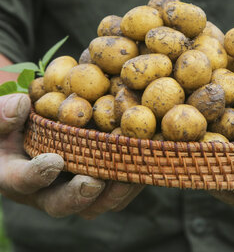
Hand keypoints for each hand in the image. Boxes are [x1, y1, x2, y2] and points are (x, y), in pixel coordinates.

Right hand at [0, 93, 142, 218]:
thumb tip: (21, 105)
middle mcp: (43, 190)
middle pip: (60, 204)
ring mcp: (70, 187)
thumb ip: (2, 113)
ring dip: (112, 194)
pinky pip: (112, 191)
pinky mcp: (93, 182)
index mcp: (14, 174)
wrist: (29, 131)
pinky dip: (128, 181)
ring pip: (92, 204)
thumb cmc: (10, 123)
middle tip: (95, 183)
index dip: (36, 175)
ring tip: (129, 177)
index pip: (21, 181)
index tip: (54, 162)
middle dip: (79, 196)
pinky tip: (143, 162)